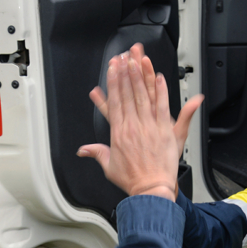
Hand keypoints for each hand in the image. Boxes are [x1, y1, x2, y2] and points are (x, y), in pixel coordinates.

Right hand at [78, 44, 203, 195]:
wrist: (151, 190)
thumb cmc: (133, 179)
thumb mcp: (109, 166)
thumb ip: (96, 153)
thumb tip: (82, 150)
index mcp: (119, 133)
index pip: (114, 102)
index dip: (113, 83)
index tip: (112, 69)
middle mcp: (133, 127)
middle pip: (128, 95)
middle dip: (125, 74)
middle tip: (123, 57)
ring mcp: (149, 127)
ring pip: (144, 97)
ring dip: (140, 77)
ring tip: (137, 61)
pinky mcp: (164, 131)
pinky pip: (163, 107)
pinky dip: (162, 92)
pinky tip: (159, 78)